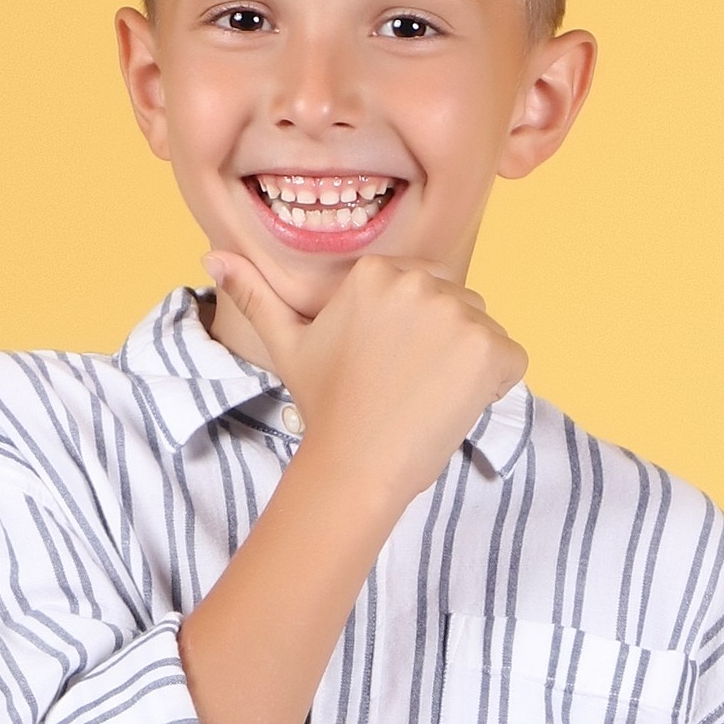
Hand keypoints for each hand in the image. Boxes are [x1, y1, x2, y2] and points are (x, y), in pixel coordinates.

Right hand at [205, 247, 526, 515]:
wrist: (354, 466)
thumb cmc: (326, 408)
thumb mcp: (288, 346)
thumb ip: (256, 296)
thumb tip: (213, 257)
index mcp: (377, 270)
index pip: (425, 288)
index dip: (414, 334)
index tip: (388, 369)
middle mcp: (419, 280)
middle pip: (458, 304)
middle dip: (443, 345)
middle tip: (406, 389)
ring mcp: (458, 313)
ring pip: (484, 332)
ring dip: (468, 367)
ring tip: (426, 399)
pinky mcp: (489, 348)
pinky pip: (511, 361)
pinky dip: (493, 388)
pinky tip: (454, 408)